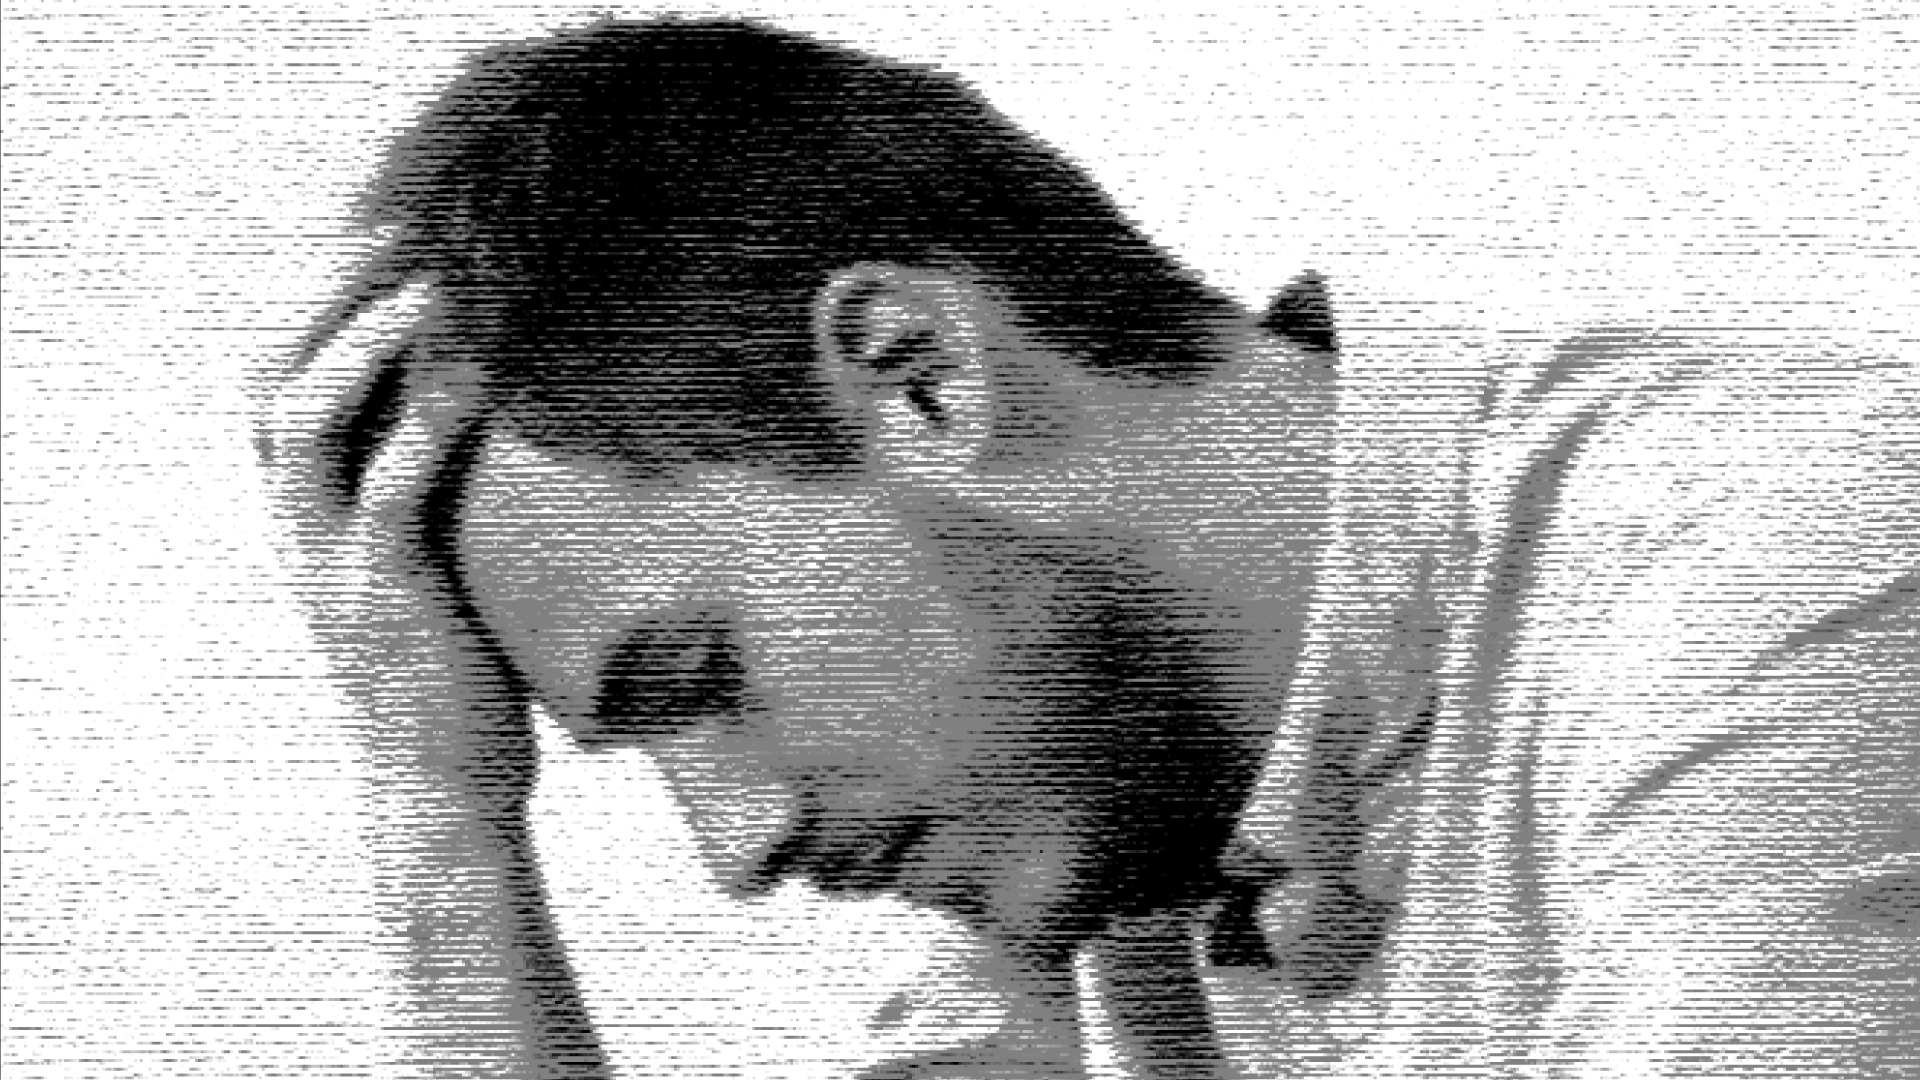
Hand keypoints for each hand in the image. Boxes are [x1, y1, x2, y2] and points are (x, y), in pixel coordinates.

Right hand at [260, 282, 606, 1076]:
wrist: (445, 783)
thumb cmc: (459, 660)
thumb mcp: (437, 556)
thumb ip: (440, 486)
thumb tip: (508, 400)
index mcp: (306, 512)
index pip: (280, 379)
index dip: (321, 302)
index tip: (383, 235)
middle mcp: (298, 527)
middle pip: (274, 377)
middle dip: (331, 295)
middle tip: (401, 229)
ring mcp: (330, 563)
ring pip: (307, 423)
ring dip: (365, 343)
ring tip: (430, 282)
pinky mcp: (384, 600)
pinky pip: (387, 493)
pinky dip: (425, 427)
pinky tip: (473, 377)